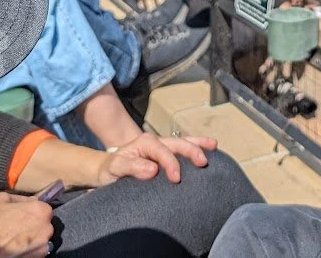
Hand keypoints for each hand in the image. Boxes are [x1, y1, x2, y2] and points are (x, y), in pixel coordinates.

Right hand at [0, 192, 52, 257]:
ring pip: (42, 240)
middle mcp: (46, 229)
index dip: (33, 212)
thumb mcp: (2, 198)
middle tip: (18, 228)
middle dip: (35, 226)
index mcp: (40, 211)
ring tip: (15, 240)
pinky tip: (15, 249)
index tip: (23, 216)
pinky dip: (28, 251)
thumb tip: (31, 200)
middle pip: (45, 225)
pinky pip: (36, 253)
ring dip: (33, 240)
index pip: (44, 209)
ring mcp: (42, 247)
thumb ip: (21, 198)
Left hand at [94, 132, 215, 184]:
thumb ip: (132, 167)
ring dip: (198, 144)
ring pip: (183, 143)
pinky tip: (208, 152)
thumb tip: (153, 169)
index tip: (177, 179)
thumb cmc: (110, 170)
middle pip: (178, 143)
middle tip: (203, 162)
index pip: (163, 151)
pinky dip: (196, 149)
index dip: (172, 163)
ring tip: (214, 146)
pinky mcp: (165, 156)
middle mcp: (156, 142)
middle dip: (192, 150)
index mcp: (145, 142)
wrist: (106, 170)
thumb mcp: (116, 168)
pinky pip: (182, 150)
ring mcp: (162, 148)